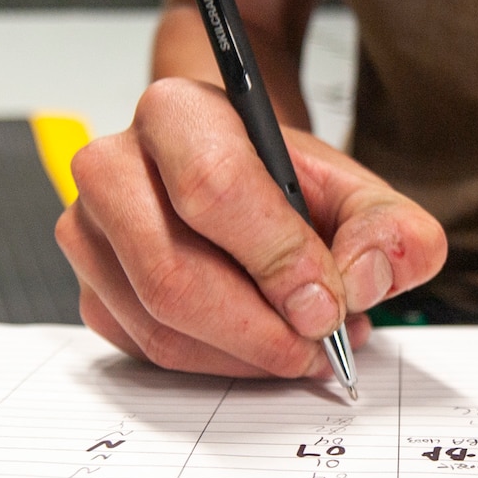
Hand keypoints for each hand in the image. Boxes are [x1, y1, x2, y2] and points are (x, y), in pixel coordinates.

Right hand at [57, 77, 447, 376]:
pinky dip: (219, 364)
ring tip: (308, 343)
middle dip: (261, 329)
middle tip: (321, 341)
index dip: (277, 258)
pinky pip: (151, 352)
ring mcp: (90, 234)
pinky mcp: (92, 291)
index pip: (213, 189)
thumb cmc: (281, 179)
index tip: (327, 305)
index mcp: (174, 113)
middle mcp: (111, 168)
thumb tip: (364, 278)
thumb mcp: (354, 188)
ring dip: (247, 355)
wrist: (232, 174)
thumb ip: (388, 228)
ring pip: (161, 326)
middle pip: (173, 275)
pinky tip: (266, 345)